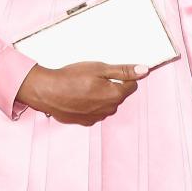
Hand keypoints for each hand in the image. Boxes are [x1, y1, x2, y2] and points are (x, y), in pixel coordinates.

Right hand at [15, 61, 148, 125]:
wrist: (47, 91)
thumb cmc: (71, 77)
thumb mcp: (99, 68)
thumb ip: (123, 70)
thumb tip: (145, 70)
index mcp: (115, 95)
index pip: (132, 85)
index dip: (122, 76)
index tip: (109, 72)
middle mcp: (109, 109)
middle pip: (118, 95)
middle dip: (111, 86)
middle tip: (93, 78)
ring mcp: (97, 117)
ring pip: (106, 104)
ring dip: (100, 96)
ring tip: (83, 87)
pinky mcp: (86, 122)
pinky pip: (95, 112)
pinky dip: (90, 105)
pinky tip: (78, 97)